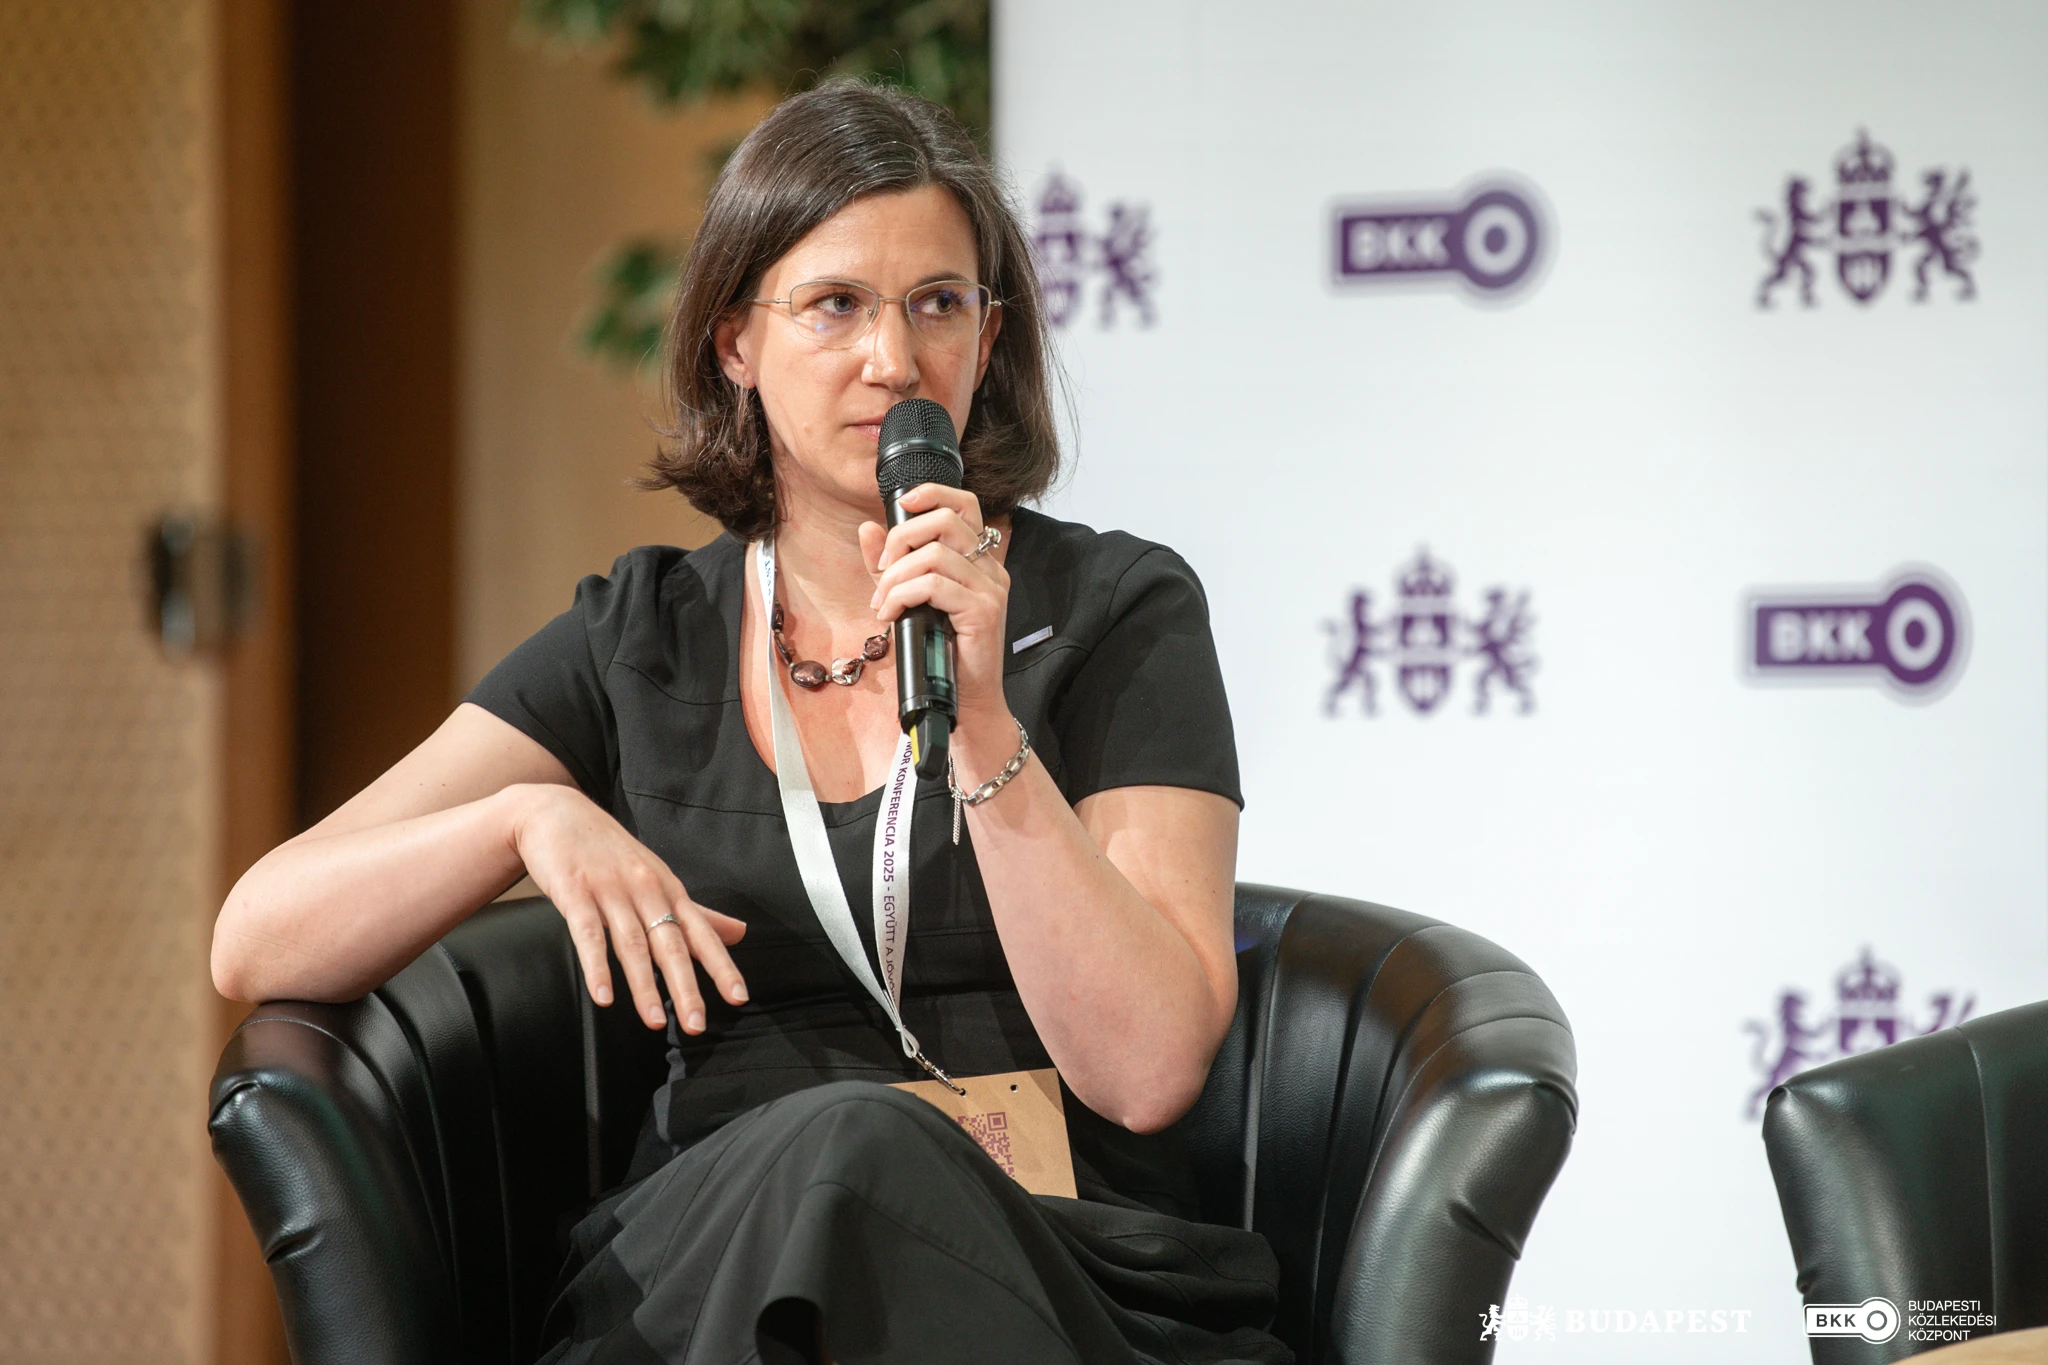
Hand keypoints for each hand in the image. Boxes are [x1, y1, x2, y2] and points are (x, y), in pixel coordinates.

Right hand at [510, 784, 746, 1031]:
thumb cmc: (611, 852)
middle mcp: (646, 890)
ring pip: (633, 945)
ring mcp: (610, 890)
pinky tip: (603, 997)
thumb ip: (696, 913)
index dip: (722, 965)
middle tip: (697, 1024)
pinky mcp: (575, 892)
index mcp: (668, 890)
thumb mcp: (659, 878)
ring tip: (656, 1022)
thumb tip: (740, 933)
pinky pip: (587, 935)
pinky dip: (597, 967)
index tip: (738, 997)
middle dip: (686, 987)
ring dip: (645, 986)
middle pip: (671, 944)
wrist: (557, 814)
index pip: (702, 933)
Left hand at [859, 484, 1011, 736]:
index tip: (901, 503)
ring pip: (935, 554)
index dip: (933, 493)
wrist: (964, 701)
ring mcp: (990, 589)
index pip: (966, 505)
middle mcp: (990, 569)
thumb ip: (891, 565)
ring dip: (896, 576)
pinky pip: (934, 585)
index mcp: (978, 561)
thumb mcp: (908, 600)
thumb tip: (868, 528)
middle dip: (902, 538)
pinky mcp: (984, 611)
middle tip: (881, 571)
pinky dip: (902, 595)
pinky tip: (890, 614)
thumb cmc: (938, 653)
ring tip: (882, 602)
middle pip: (946, 520)